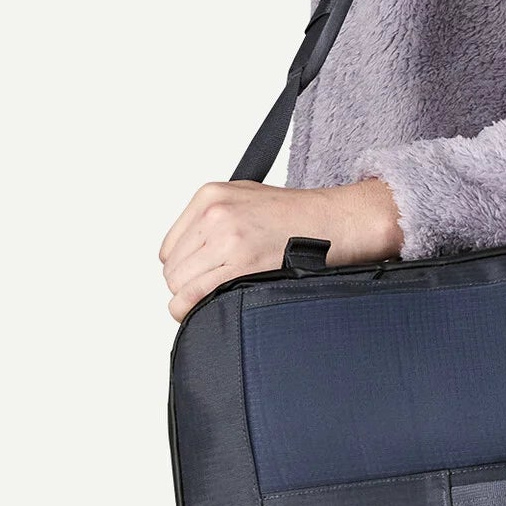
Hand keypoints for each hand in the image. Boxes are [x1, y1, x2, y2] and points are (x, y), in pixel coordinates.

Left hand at [158, 176, 403, 322]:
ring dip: (194, 299)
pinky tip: (214, 307)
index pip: (169, 248)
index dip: (186, 267)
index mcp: (210, 195)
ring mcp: (227, 239)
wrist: (336, 221)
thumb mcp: (246, 196)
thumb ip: (211, 219)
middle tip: (218, 288)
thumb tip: (188, 257)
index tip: (206, 275)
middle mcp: (214, 214)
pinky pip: (193, 298)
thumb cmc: (299, 215)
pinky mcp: (241, 264)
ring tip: (223, 296)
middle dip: (190, 285)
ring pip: (178, 286)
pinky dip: (194, 310)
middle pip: (172, 270)